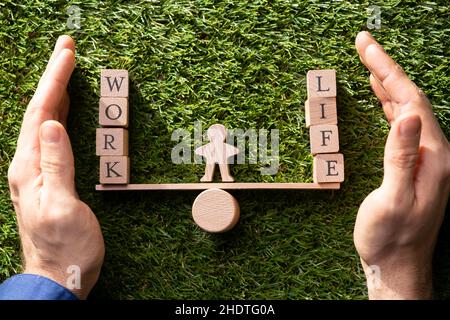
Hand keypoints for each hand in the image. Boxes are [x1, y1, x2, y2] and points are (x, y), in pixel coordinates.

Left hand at [7, 36, 104, 298]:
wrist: (60, 275)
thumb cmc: (67, 247)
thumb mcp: (62, 206)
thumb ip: (56, 166)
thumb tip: (53, 126)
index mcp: (30, 169)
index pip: (42, 113)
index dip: (54, 80)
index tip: (67, 54)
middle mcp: (28, 165)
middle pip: (40, 110)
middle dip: (53, 77)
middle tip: (66, 49)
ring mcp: (36, 171)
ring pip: (44, 121)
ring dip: (54, 92)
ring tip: (64, 69)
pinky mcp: (47, 178)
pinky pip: (50, 136)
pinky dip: (58, 114)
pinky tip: (62, 109)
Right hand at [353, 31, 449, 298]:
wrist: (398, 264)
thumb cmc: (391, 237)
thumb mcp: (393, 199)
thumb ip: (402, 157)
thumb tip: (406, 115)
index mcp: (433, 155)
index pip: (411, 99)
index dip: (387, 69)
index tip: (365, 46)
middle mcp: (434, 151)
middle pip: (411, 98)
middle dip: (385, 67)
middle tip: (363, 43)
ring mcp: (425, 157)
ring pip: (407, 108)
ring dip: (388, 83)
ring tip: (369, 62)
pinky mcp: (414, 164)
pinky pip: (404, 125)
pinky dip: (390, 105)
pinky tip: (383, 98)